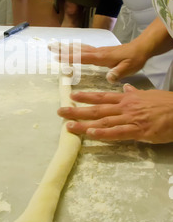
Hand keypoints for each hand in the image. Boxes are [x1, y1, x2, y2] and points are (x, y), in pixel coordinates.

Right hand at [48, 41, 146, 83]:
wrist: (141, 48)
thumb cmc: (135, 59)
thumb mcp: (129, 68)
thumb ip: (118, 72)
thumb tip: (109, 77)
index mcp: (101, 57)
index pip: (83, 57)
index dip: (70, 57)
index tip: (58, 57)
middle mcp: (97, 52)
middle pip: (77, 50)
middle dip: (63, 49)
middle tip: (49, 47)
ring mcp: (98, 50)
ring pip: (79, 48)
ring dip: (66, 47)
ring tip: (55, 45)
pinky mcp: (100, 51)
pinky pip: (84, 48)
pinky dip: (75, 47)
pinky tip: (72, 47)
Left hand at [58, 84, 172, 143]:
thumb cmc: (166, 104)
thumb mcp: (148, 94)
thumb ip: (134, 93)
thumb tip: (124, 87)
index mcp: (126, 99)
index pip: (102, 96)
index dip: (85, 96)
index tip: (71, 96)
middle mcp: (124, 107)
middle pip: (97, 108)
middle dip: (77, 110)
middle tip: (60, 112)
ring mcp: (130, 119)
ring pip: (103, 121)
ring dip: (84, 124)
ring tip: (68, 126)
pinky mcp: (138, 131)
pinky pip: (117, 133)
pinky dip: (103, 133)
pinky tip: (91, 134)